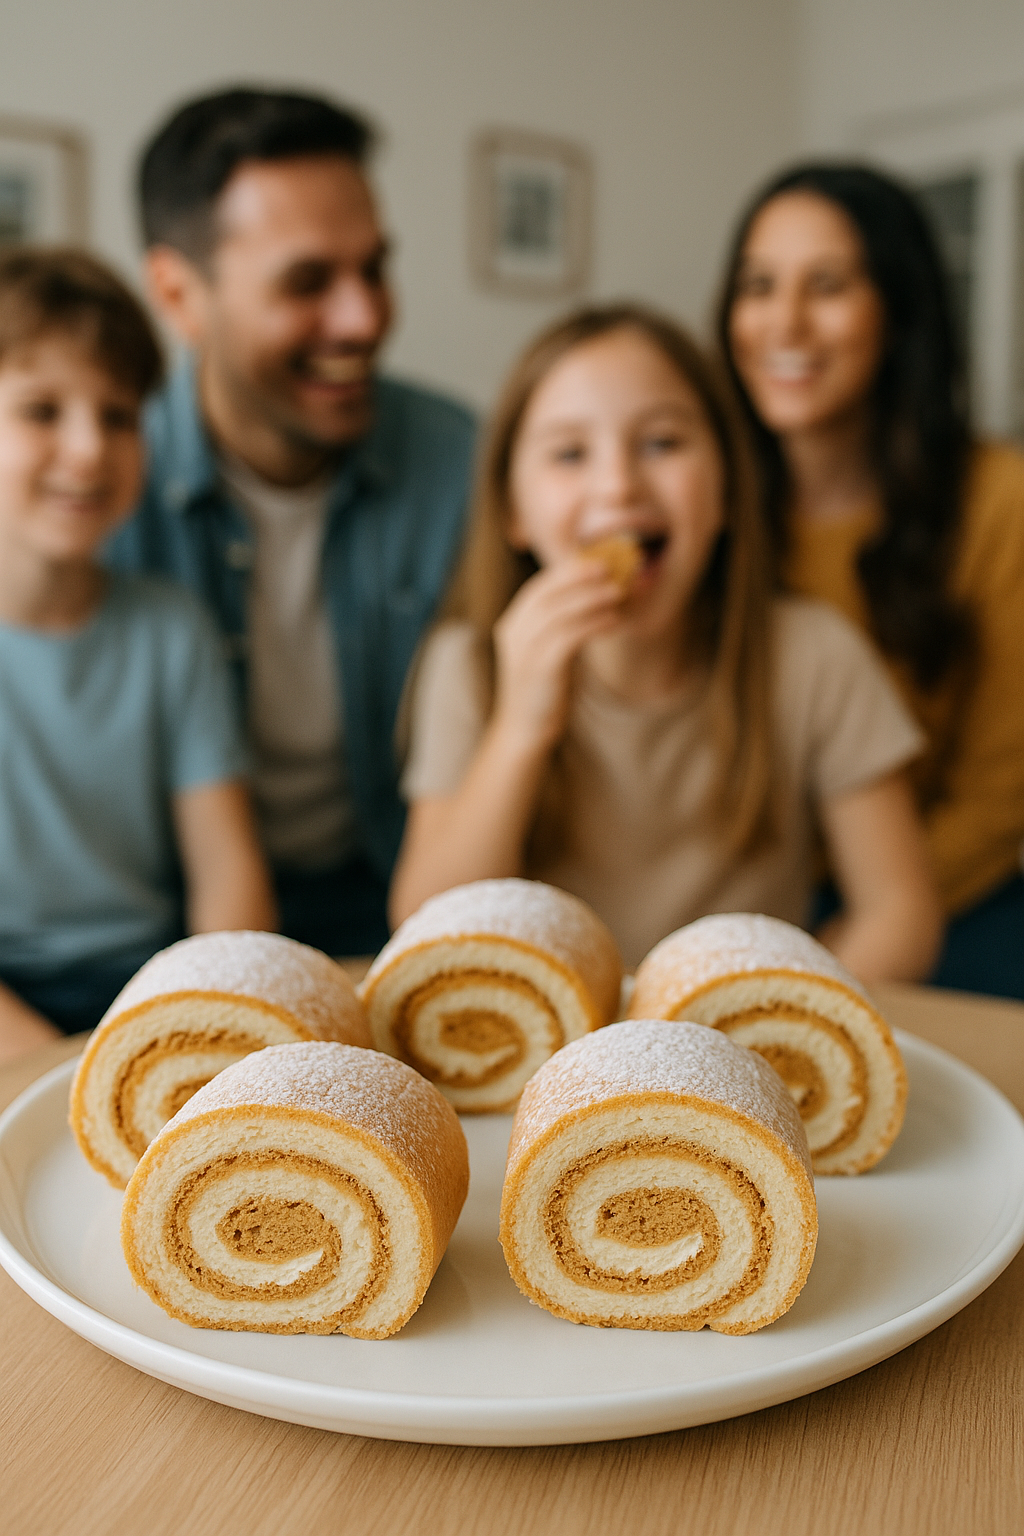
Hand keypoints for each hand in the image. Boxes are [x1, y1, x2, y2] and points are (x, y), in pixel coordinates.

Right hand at [492, 557, 623, 751]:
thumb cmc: (543, 689)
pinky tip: (615, 621)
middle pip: (548, 593)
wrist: (525, 730)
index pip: (539, 586)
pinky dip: (594, 625)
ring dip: (592, 598)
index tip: (597, 561)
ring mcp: (524, 651)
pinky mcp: (540, 669)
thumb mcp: (548, 650)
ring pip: (559, 612)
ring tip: (619, 592)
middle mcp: (513, 633)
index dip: (568, 571)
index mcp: (513, 624)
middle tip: (612, 568)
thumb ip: (561, 624)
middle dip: (580, 577)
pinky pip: (570, 638)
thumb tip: (596, 598)